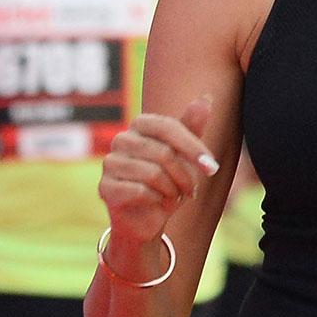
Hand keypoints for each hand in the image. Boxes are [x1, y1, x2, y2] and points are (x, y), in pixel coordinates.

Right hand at [97, 99, 219, 248]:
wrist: (146, 218)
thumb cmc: (168, 180)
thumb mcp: (184, 155)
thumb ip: (192, 127)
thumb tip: (206, 98)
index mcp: (140, 124)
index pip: (168, 127)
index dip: (193, 147)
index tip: (212, 167)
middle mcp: (121, 139)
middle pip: (163, 153)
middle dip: (185, 175)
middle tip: (191, 190)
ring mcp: (109, 163)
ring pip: (153, 173)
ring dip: (172, 189)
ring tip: (174, 195)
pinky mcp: (104, 187)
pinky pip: (140, 191)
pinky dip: (157, 200)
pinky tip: (157, 202)